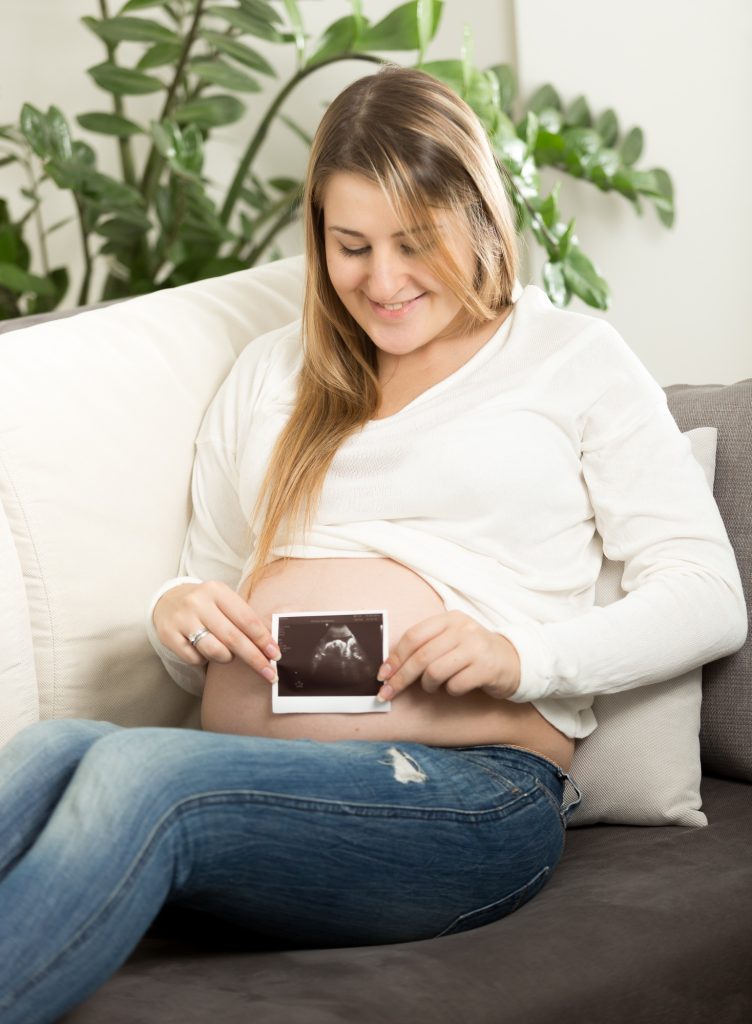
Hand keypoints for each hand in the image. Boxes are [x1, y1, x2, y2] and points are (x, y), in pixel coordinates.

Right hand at [152, 581, 280, 680]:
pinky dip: (205, 660)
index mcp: (217, 590)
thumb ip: (244, 619)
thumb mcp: (224, 602)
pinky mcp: (169, 636)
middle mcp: (198, 603)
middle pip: (233, 638)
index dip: (262, 639)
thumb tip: (269, 645)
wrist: (168, 602)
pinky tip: (205, 651)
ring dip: (227, 658)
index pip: (246, 618)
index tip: (275, 654)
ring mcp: (182, 619)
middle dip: (254, 658)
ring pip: (214, 650)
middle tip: (269, 673)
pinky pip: (195, 659)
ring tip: (227, 654)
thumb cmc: (206, 605)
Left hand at [376, 611, 520, 702]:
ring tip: (433, 687)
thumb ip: (426, 646)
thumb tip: (390, 668)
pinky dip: (450, 691)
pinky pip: (455, 685)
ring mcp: (476, 647)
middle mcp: (463, 629)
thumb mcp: (451, 640)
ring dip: (428, 685)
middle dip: (401, 678)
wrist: (514, 661)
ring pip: (435, 671)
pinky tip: (456, 687)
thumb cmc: (473, 654)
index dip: (394, 657)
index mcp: (450, 619)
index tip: (382, 675)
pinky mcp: (486, 668)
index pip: (414, 636)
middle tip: (388, 693)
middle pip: (421, 656)